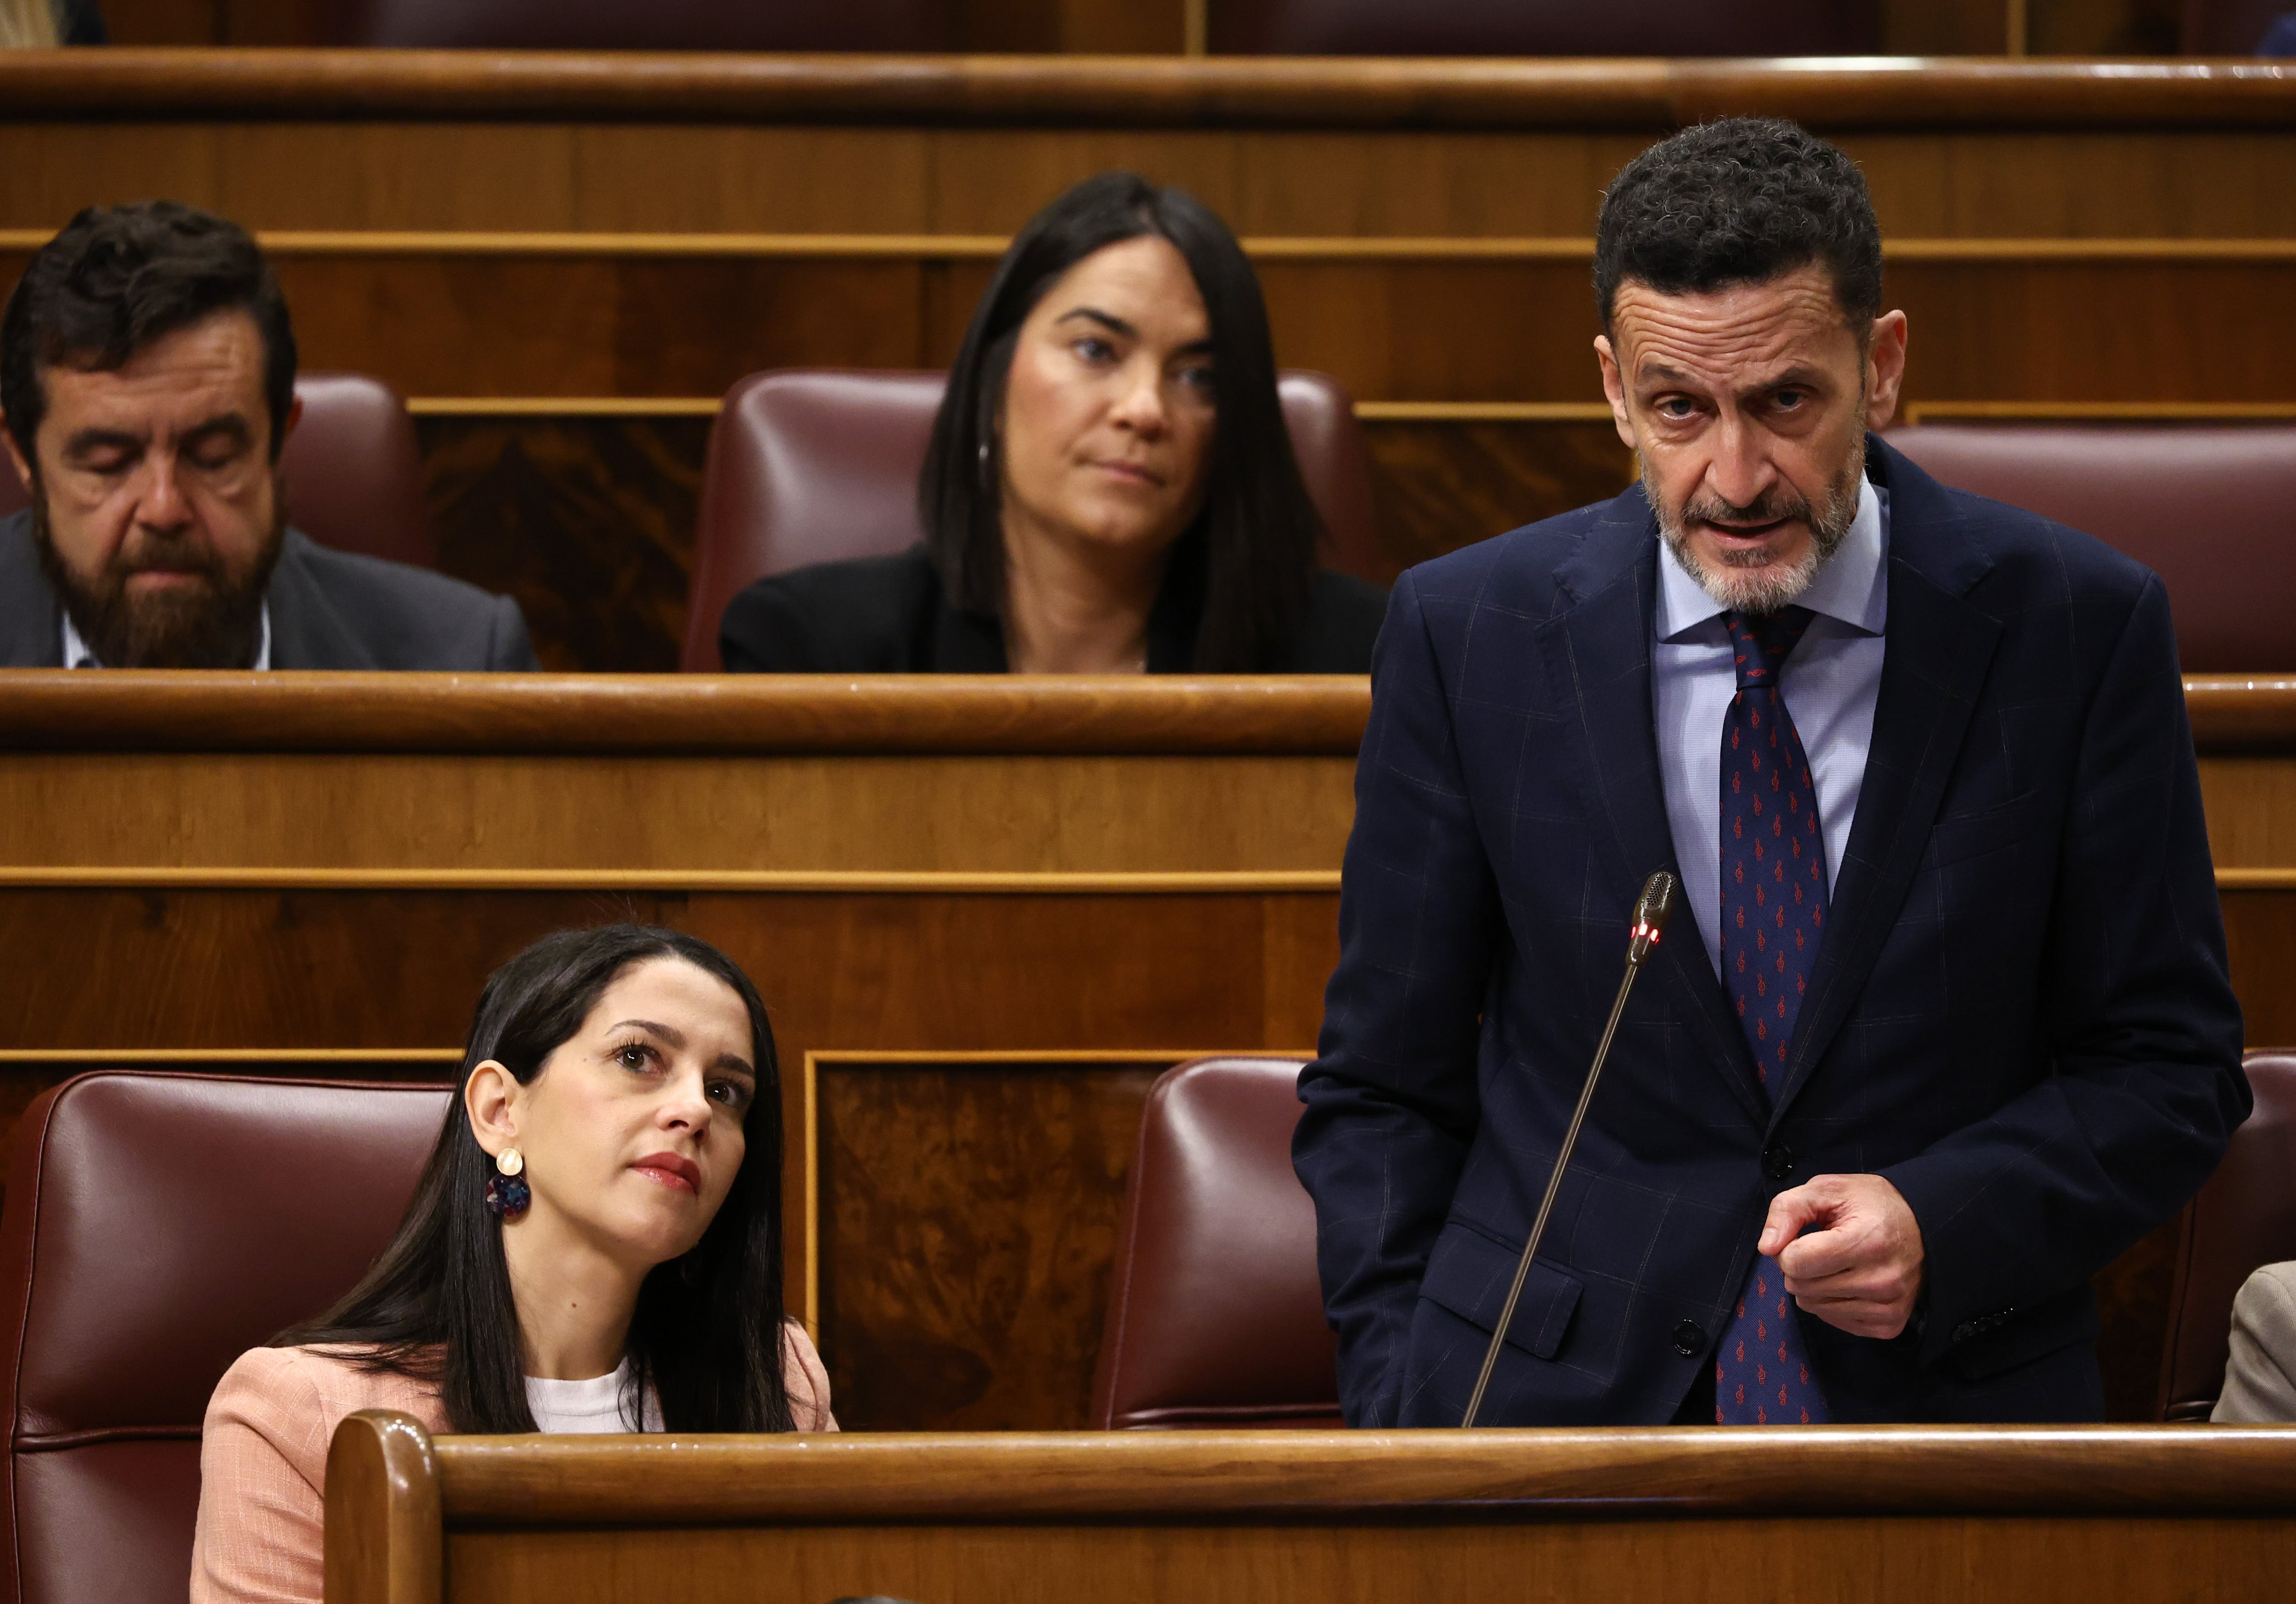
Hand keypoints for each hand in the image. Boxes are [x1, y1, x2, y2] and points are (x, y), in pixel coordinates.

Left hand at [1758, 1173, 1925, 1339]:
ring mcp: (1888, 1307)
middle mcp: (1883, 1280)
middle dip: (1799, 1266)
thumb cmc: (1872, 1205)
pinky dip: (1831, 1303)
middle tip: (1822, 1248)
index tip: (1805, 1235)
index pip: (1795, 1262)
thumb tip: (1767, 1248)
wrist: (1924, 1226)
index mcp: (1868, 1241)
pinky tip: (1850, 1282)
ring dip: (1813, 1285)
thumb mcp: (1827, 1189)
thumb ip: (1787, 1210)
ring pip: (1813, 1307)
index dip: (1788, 1246)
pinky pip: (1834, 1322)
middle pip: (1800, 1287)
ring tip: (1837, 1263)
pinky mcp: (1889, 1325)